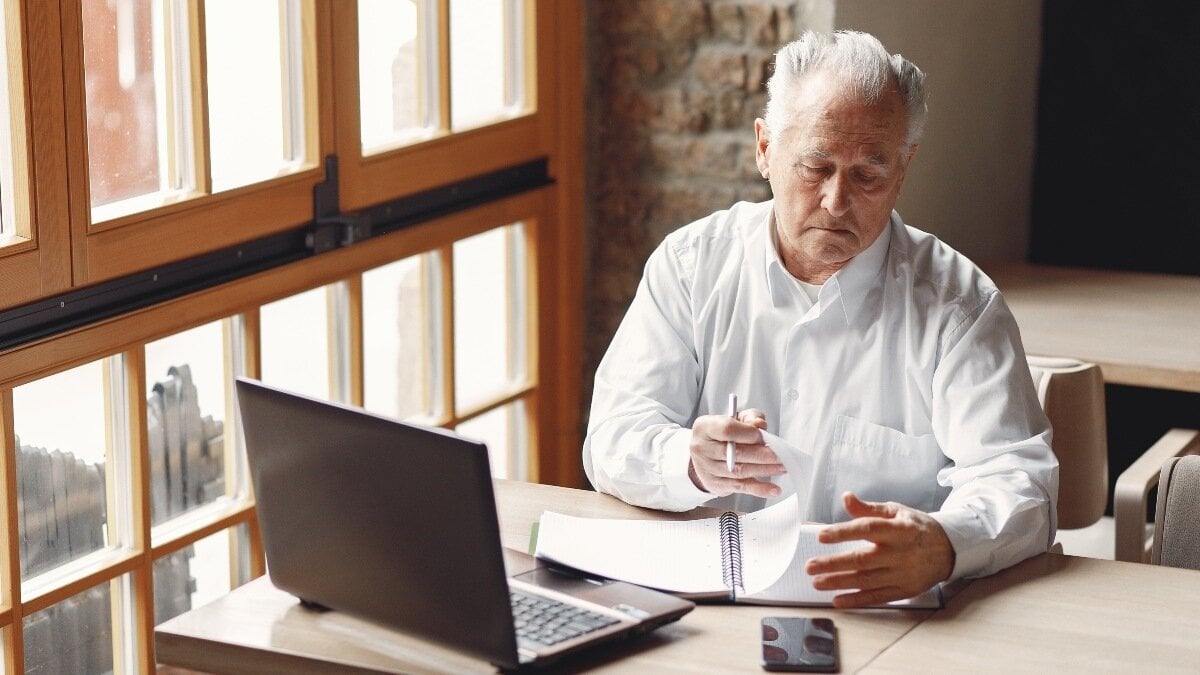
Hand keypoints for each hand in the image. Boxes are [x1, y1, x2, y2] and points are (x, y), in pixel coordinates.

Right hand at [687, 408, 784, 497]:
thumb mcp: (735, 418)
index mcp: (705, 428)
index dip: (749, 434)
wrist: (705, 454)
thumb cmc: (723, 434)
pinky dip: (759, 489)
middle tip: (781, 455)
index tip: (765, 437)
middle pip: (736, 453)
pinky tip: (773, 489)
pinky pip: (741, 487)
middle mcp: (702, 448)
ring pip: (740, 471)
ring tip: (782, 467)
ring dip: (765, 470)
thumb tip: (760, 425)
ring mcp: (707, 469)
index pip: (727, 430)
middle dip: (763, 455)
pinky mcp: (716, 484)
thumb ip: (750, 418)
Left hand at [805, 492, 954, 608]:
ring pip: (867, 581)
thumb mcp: (896, 511)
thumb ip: (869, 508)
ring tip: (817, 582)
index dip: (843, 532)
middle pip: (863, 560)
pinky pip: (878, 597)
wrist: (949, 549)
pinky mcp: (905, 590)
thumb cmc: (916, 528)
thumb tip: (846, 498)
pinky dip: (857, 600)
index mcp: (898, 529)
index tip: (821, 535)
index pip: (867, 529)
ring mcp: (903, 574)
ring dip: (839, 583)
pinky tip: (838, 600)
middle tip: (810, 566)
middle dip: (834, 564)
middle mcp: (901, 553)